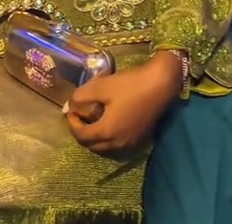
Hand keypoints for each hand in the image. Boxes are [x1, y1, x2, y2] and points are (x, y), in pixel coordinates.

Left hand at [65, 52, 182, 154]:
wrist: (161, 85)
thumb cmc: (130, 85)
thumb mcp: (101, 86)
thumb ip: (81, 96)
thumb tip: (71, 105)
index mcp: (105, 132)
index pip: (80, 136)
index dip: (72, 122)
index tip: (71, 109)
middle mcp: (117, 144)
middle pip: (91, 145)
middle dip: (82, 131)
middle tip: (80, 114)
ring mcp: (130, 144)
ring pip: (104, 148)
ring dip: (95, 136)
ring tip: (94, 117)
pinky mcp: (139, 139)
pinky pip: (116, 145)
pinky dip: (108, 138)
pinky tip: (110, 120)